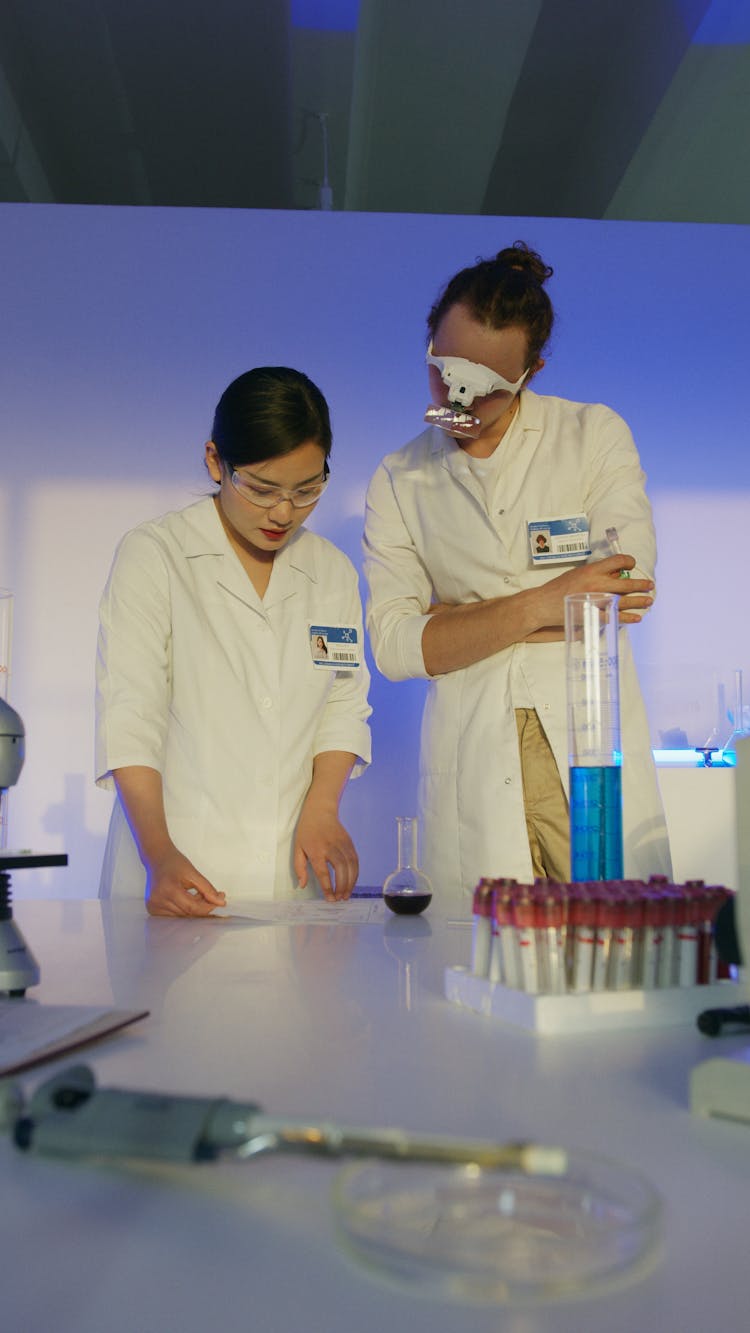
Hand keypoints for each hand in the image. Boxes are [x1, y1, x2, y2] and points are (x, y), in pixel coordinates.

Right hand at [145, 848, 225, 916]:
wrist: (157, 858)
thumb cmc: (174, 862)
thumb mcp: (193, 873)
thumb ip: (207, 889)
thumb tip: (221, 902)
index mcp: (168, 889)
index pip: (192, 908)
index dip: (208, 907)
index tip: (220, 903)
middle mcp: (158, 900)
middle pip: (187, 913)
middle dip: (202, 907)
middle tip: (210, 896)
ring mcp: (153, 906)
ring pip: (181, 916)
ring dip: (193, 909)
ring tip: (196, 894)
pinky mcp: (152, 909)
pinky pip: (174, 915)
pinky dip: (183, 909)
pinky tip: (185, 898)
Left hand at [293, 805, 358, 901]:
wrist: (320, 811)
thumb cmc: (306, 831)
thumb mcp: (297, 848)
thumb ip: (299, 868)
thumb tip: (302, 885)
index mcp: (316, 850)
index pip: (323, 872)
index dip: (328, 887)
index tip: (330, 898)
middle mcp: (331, 847)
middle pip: (340, 870)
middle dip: (342, 886)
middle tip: (340, 899)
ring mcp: (342, 844)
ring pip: (351, 866)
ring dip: (351, 882)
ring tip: (347, 894)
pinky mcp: (349, 843)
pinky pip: (355, 860)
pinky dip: (355, 873)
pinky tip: (351, 882)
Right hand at [538, 554, 653, 627]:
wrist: (543, 604)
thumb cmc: (558, 588)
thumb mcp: (577, 573)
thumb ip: (595, 573)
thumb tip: (614, 574)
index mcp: (592, 570)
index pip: (617, 561)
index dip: (629, 562)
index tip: (632, 565)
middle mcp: (597, 584)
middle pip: (626, 583)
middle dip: (641, 585)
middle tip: (650, 585)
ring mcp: (596, 600)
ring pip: (624, 601)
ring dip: (639, 601)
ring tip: (649, 601)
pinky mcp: (593, 615)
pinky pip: (615, 617)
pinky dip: (628, 618)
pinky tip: (637, 618)